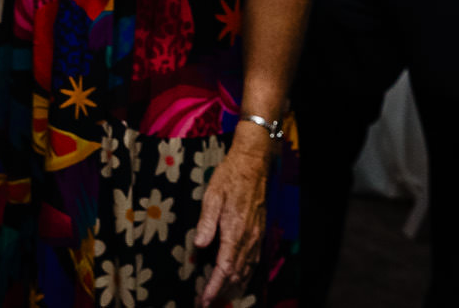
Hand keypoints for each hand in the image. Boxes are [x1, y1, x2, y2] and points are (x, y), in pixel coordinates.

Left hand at [193, 127, 269, 305]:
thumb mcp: (212, 196)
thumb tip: (199, 244)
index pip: (225, 268)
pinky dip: (245, 274)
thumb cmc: (229, 178)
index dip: (215, 286)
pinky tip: (240, 278)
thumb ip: (206, 222)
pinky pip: (254, 260)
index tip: (205, 299)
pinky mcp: (259, 232)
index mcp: (234, 231)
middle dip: (223, 291)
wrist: (253, 165)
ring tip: (222, 296)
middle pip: (236, 274)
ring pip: (247, 270)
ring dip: (234, 286)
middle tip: (208, 302)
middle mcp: (248, 238)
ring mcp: (256, 236)